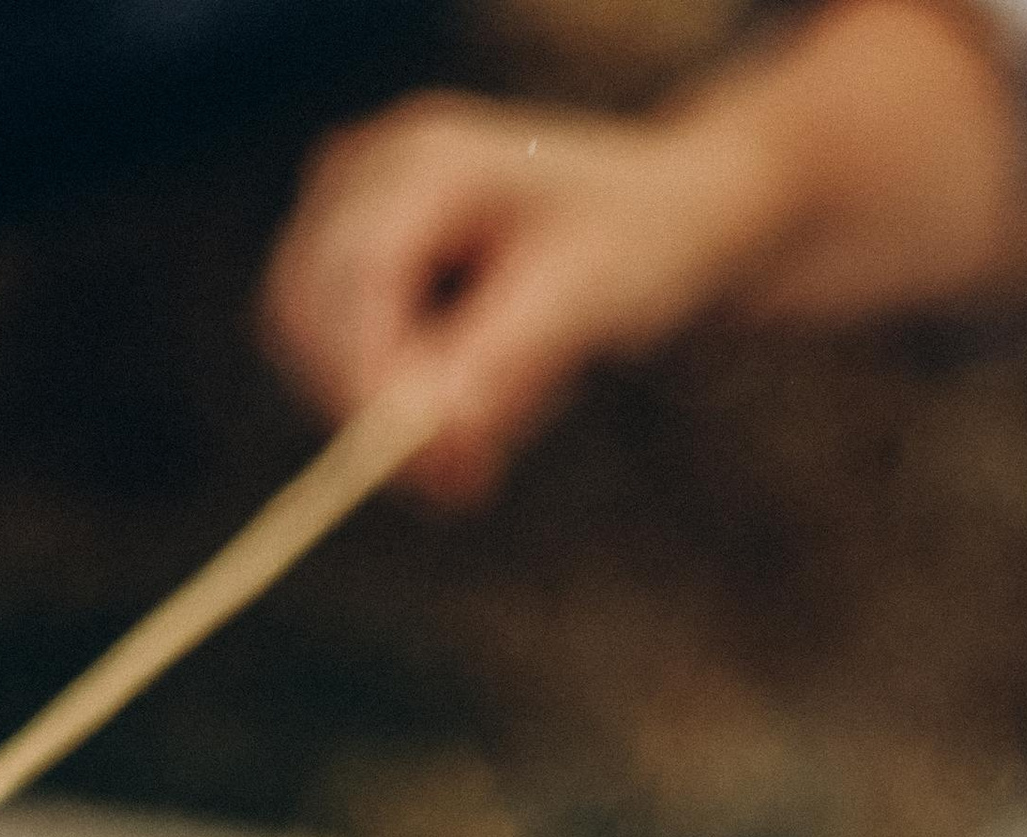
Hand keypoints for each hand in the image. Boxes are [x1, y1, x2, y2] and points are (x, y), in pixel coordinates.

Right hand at [261, 0, 1026, 505]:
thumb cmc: (677, 236)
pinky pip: (356, 353)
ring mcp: (382, 212)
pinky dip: (400, 406)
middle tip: (467, 483)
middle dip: (367, 406)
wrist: (722, 206)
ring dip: (384, 413)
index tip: (443, 471)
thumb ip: (516, 354)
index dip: (365, 386)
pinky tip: (473, 431)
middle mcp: (387, 172)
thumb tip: (437, 433)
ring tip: (476, 460)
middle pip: (304, 306)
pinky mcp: (397, 264)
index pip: (332, 285)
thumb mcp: (611, 292)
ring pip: (322, 337)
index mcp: (427, 163)